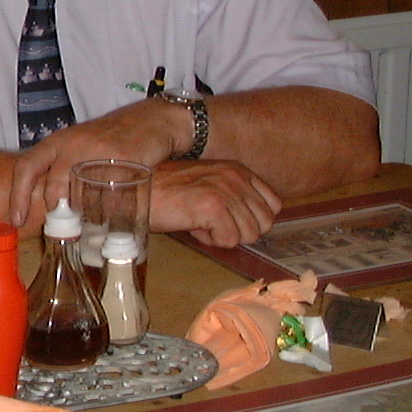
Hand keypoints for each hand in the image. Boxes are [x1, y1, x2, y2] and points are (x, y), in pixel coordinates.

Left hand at [7, 100, 181, 225]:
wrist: (151, 119)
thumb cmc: (110, 136)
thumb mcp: (78, 144)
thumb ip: (61, 168)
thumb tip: (48, 205)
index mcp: (58, 141)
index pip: (26, 166)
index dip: (18, 195)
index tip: (17, 219)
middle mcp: (74, 145)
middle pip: (54, 186)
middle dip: (55, 211)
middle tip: (61, 226)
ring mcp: (99, 152)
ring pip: (80, 193)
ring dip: (80, 214)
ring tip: (84, 224)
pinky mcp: (123, 162)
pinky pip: (109, 193)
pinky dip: (106, 210)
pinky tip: (107, 215)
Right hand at [148, 159, 282, 246]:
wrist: (137, 190)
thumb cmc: (166, 192)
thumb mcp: (207, 185)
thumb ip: (233, 197)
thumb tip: (250, 225)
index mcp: (238, 170)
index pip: (273, 206)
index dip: (252, 221)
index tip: (228, 220)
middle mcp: (236, 177)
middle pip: (263, 224)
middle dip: (237, 231)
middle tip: (209, 222)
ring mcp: (226, 191)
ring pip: (248, 235)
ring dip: (222, 236)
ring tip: (198, 221)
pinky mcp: (213, 207)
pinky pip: (229, 240)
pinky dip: (209, 240)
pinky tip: (191, 225)